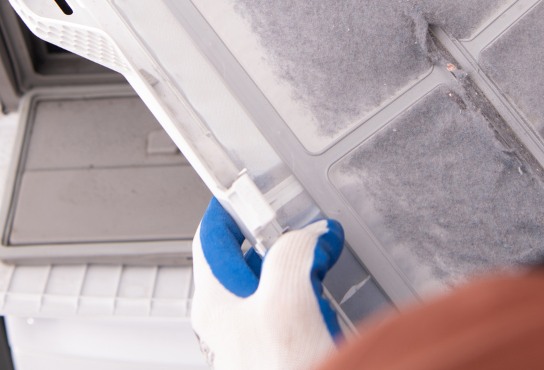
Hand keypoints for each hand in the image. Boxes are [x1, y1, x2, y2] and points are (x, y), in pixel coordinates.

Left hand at [192, 198, 344, 369]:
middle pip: (244, 260)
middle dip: (275, 236)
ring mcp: (253, 340)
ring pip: (271, 286)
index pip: (210, 238)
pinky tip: (333, 299)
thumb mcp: (288, 300)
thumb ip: (296, 253)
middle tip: (301, 220)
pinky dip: (310, 294)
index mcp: (217, 302)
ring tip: (324, 255)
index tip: (246, 190)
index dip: (228, 208)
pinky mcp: (280, 353)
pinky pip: (291, 311)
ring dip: (297, 266)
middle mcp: (229, 322)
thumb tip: (314, 234)